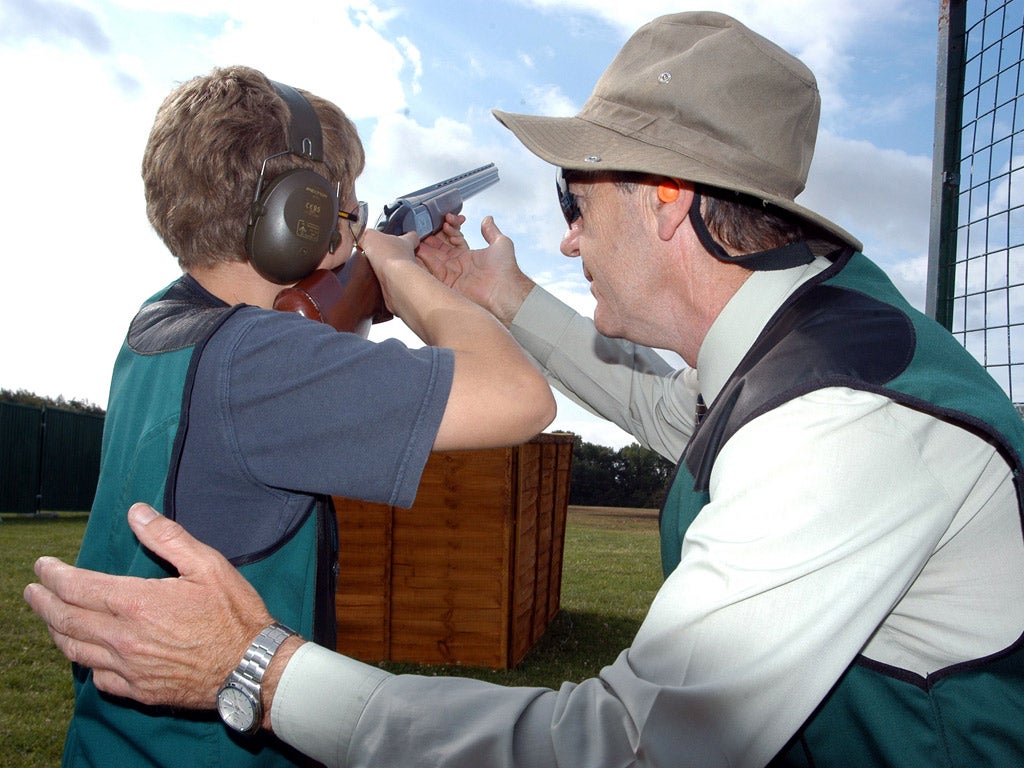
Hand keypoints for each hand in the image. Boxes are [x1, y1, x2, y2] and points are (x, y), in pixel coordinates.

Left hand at [23, 503, 276, 709]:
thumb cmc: (235, 614)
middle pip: (65, 620)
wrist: (252, 667)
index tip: (42, 566)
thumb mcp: (208, 565)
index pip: (77, 587)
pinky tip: (86, 653)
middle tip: (32, 590)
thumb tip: (137, 512)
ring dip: (56, 631)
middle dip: (42, 603)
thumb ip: (168, 538)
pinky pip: (98, 677)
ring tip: (50, 618)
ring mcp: (129, 668)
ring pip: (75, 650)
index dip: (54, 575)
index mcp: (138, 602)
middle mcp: (124, 638)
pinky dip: (84, 661)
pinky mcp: (139, 690)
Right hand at [417, 214, 534, 325]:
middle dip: (432, 239)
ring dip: (425, 248)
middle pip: (440, 250)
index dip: (448, 230)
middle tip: (424, 228)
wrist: (504, 290)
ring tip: (417, 237)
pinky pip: (432, 271)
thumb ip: (492, 231)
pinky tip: (418, 250)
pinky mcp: (447, 285)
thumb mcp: (501, 243)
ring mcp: (452, 275)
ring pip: (434, 259)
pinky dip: (425, 261)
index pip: (452, 240)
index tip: (445, 221)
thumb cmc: (506, 270)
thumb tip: (488, 219)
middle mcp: (458, 266)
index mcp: (468, 256)